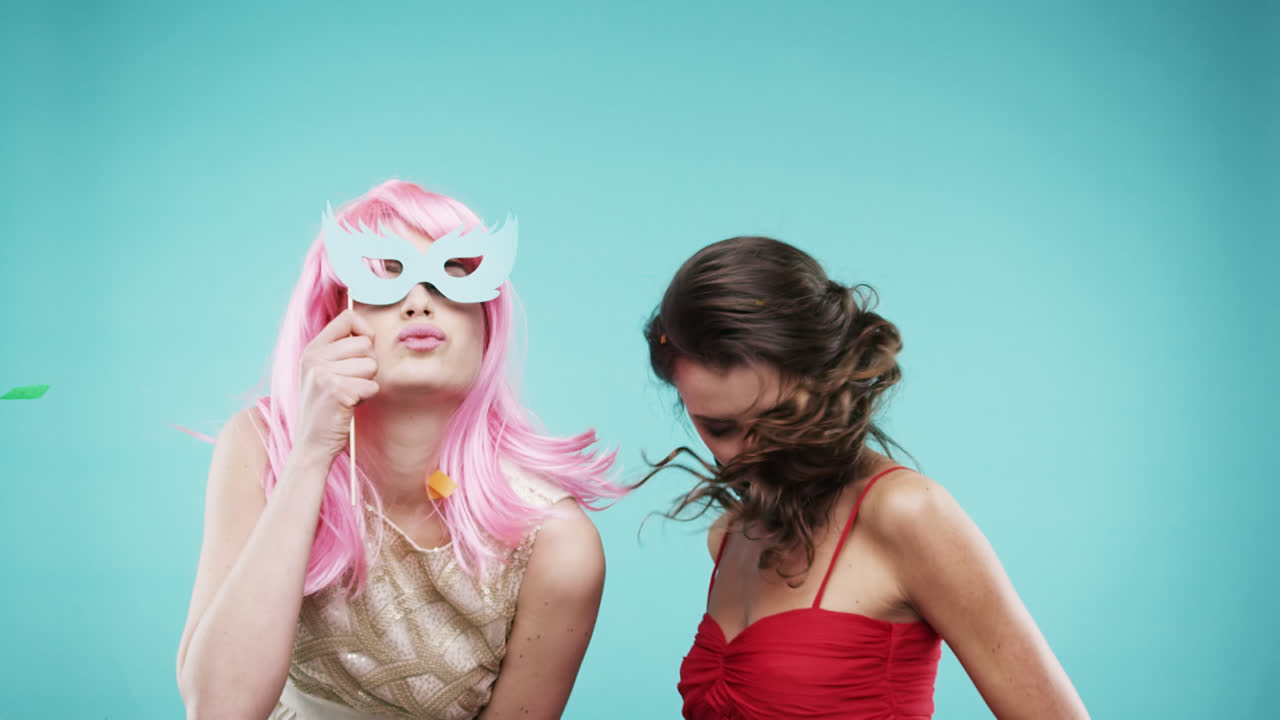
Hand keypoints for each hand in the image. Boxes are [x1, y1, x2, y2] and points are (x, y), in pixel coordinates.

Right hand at [293, 310, 378, 458]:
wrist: (311, 445)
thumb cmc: (326, 409)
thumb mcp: (323, 373)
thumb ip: (340, 351)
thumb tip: (370, 333)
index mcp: (312, 349)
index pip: (347, 318)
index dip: (365, 330)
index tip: (366, 347)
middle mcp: (314, 358)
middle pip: (365, 344)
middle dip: (368, 365)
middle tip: (351, 383)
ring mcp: (323, 373)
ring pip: (371, 365)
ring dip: (367, 383)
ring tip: (348, 395)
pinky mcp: (337, 390)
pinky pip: (372, 386)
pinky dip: (366, 398)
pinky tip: (349, 406)